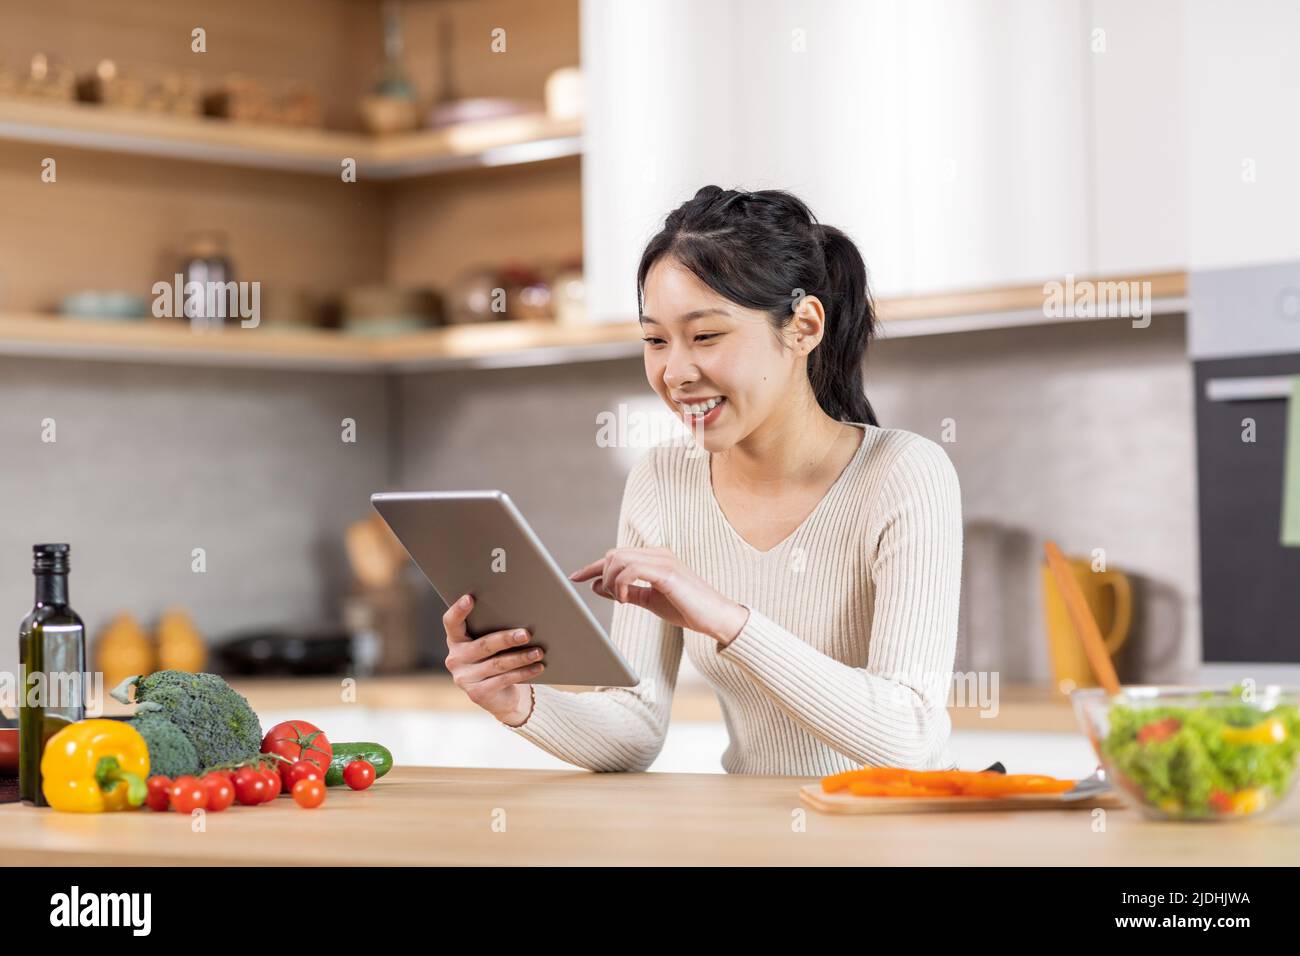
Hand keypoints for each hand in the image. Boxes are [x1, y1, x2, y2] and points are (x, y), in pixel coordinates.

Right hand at [442, 594, 544, 724]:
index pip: (451, 623)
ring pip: (497, 664)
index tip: (469, 598)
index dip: (458, 610)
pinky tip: (537, 667)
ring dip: (520, 657)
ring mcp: (464, 678)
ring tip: (538, 652)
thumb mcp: (493, 645)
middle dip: (506, 639)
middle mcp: (455, 659)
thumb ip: (495, 631)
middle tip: (526, 634)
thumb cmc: (497, 659)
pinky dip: (523, 673)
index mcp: (456, 640)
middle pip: (483, 645)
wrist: (501, 695)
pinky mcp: (477, 694)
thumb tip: (523, 617)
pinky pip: (504, 680)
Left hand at [568, 547, 749, 644]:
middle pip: (613, 554)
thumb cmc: (687, 609)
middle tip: (614, 598)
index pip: (616, 555)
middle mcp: (658, 553)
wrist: (717, 618)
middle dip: (602, 575)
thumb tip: (597, 585)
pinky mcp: (667, 572)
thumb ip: (626, 591)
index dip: (592, 567)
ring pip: (619, 559)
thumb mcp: (650, 600)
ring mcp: (663, 560)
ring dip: (612, 582)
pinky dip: (621, 585)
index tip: (575, 577)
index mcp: (655, 557)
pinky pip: (631, 569)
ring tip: (623, 600)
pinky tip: (628, 599)